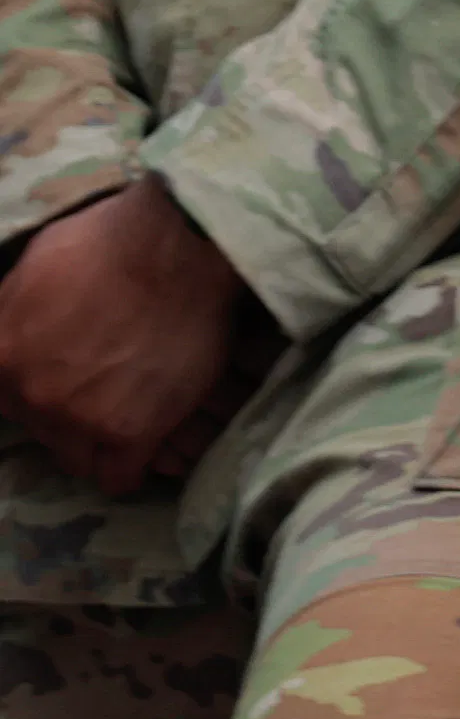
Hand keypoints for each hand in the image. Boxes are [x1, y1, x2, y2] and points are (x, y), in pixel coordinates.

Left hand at [0, 182, 264, 493]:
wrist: (182, 245)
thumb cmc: (110, 240)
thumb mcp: (32, 266)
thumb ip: (9, 315)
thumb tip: (7, 335)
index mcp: (0, 356)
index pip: (1, 401)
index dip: (28, 389)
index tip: (57, 378)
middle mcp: (30, 395)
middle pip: (39, 428)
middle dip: (64, 410)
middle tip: (101, 381)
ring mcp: (80, 419)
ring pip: (74, 458)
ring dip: (94, 440)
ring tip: (124, 411)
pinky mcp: (132, 434)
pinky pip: (118, 478)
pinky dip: (128, 465)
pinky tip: (142, 443)